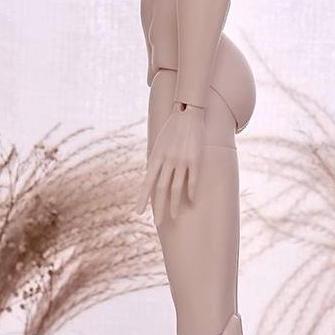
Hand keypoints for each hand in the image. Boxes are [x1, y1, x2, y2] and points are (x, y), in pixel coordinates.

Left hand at [136, 102, 204, 223]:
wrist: (187, 112)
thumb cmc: (172, 128)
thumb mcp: (158, 144)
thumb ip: (155, 160)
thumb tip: (150, 176)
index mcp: (156, 157)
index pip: (148, 183)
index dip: (143, 199)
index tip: (139, 212)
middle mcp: (167, 161)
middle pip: (161, 189)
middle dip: (159, 207)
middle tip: (157, 222)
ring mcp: (181, 160)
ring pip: (176, 188)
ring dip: (175, 204)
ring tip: (174, 216)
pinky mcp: (195, 159)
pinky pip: (193, 180)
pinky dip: (191, 192)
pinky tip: (191, 202)